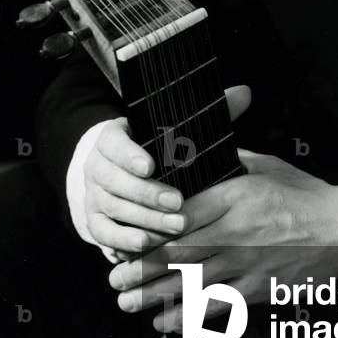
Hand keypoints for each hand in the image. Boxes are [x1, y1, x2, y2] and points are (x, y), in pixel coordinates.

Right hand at [83, 84, 251, 255]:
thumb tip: (244, 93)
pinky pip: (103, 233)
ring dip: (145, 219)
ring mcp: (93, 195)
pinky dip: (124, 240)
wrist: (121, 172)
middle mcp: (97, 166)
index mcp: (112, 138)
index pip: (114, 143)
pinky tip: (147, 244)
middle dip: (148, 193)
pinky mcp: (94, 221)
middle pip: (115, 180)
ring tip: (175, 226)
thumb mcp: (174, 129)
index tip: (151, 165)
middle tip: (178, 203)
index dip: (129, 154)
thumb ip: (205, 114)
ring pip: (114, 207)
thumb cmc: (156, 149)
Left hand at [109, 149, 337, 329]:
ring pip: (190, 283)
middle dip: (141, 267)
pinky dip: (188, 316)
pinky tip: (164, 321)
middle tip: (114, 277)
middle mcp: (235, 232)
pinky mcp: (257, 288)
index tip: (127, 235)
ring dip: (154, 295)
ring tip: (126, 302)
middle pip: (177, 252)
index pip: (180, 215)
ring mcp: (246, 263)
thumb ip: (232, 162)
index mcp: (234, 198)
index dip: (149, 229)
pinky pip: (217, 306)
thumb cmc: (305, 194)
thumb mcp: (267, 166)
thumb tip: (203, 152)